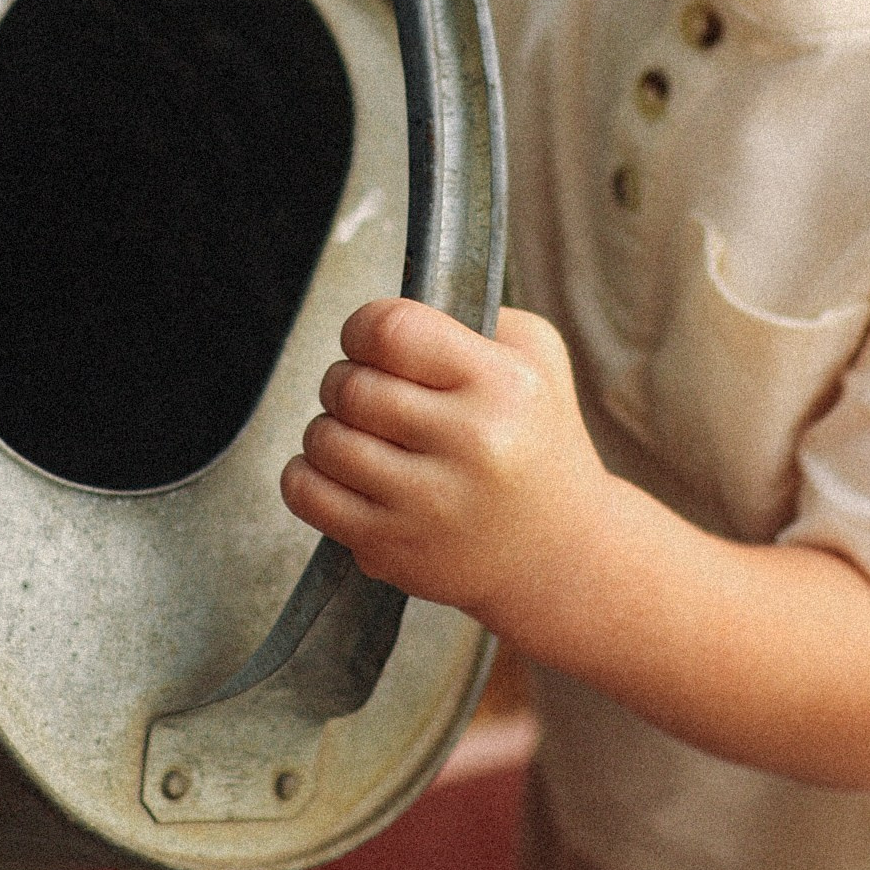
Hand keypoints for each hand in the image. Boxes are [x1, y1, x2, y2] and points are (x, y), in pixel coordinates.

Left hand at [280, 298, 622, 651]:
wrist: (562, 552)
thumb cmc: (539, 441)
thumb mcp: (537, 359)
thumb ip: (470, 317)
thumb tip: (386, 318)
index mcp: (503, 386)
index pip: (390, 330)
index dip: (363, 328)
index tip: (370, 342)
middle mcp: (469, 445)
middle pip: (350, 387)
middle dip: (345, 381)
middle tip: (368, 395)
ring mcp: (428, 505)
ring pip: (323, 439)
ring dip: (329, 429)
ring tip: (362, 435)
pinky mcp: (393, 549)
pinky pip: (306, 494)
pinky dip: (307, 475)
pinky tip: (340, 472)